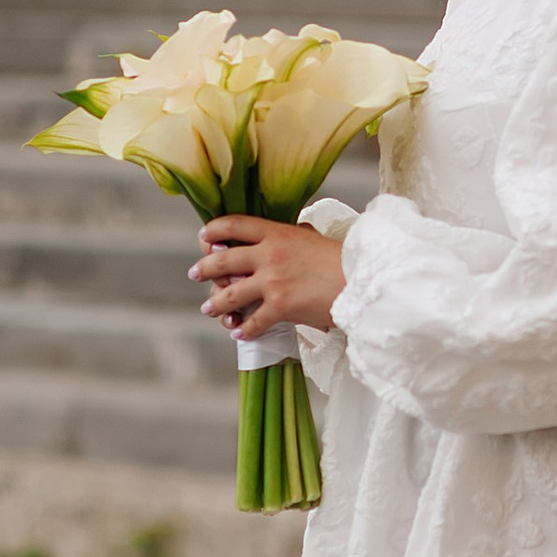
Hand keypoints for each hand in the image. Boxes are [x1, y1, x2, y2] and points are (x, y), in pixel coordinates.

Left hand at [192, 216, 345, 338]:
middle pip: (222, 259)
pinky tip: (240, 333)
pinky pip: (252, 322)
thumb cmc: (342, 261)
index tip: (204, 237)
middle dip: (204, 268)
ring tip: (209, 308)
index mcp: (277, 233)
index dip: (213, 230)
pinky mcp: (280, 307)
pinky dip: (243, 330)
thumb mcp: (312, 238)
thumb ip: (292, 236)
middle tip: (196, 273)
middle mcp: (269, 254)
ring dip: (215, 304)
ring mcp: (272, 281)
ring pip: (229, 294)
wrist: (361, 282)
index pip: (235, 224)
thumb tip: (288, 233)